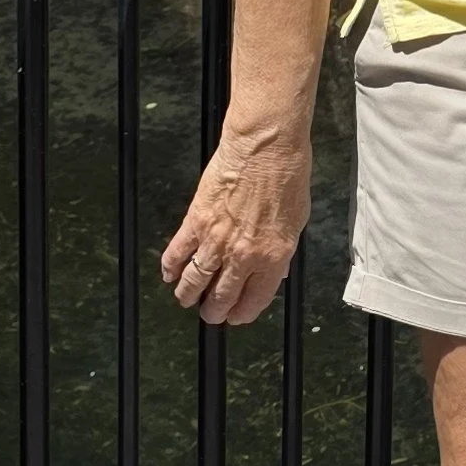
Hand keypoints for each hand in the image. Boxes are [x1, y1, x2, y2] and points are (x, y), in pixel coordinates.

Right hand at [161, 132, 312, 328]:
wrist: (266, 147)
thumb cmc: (287, 177)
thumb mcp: (296, 222)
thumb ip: (280, 252)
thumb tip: (273, 272)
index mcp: (272, 257)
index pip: (253, 300)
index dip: (242, 314)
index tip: (236, 317)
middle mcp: (243, 255)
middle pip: (221, 296)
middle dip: (213, 310)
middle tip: (210, 313)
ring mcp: (216, 240)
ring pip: (194, 280)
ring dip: (188, 294)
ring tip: (186, 298)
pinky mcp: (196, 221)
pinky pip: (177, 252)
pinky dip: (170, 267)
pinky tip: (168, 274)